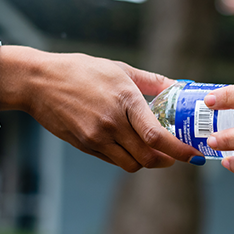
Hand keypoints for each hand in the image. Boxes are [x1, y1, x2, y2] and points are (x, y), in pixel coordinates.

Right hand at [0, 46, 202, 171]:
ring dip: (146, 162)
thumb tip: (178, 86)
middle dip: (166, 161)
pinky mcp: (84, 145)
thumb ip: (151, 81)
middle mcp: (111, 123)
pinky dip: (126, 157)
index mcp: (125, 101)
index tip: (194, 155)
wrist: (39, 82)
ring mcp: (96, 137)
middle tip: (176, 156)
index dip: (179, 151)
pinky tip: (129, 146)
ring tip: (153, 151)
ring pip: (131, 164)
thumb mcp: (119, 69)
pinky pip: (112, 160)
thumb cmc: (80, 71)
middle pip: (147, 157)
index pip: (157, 136)